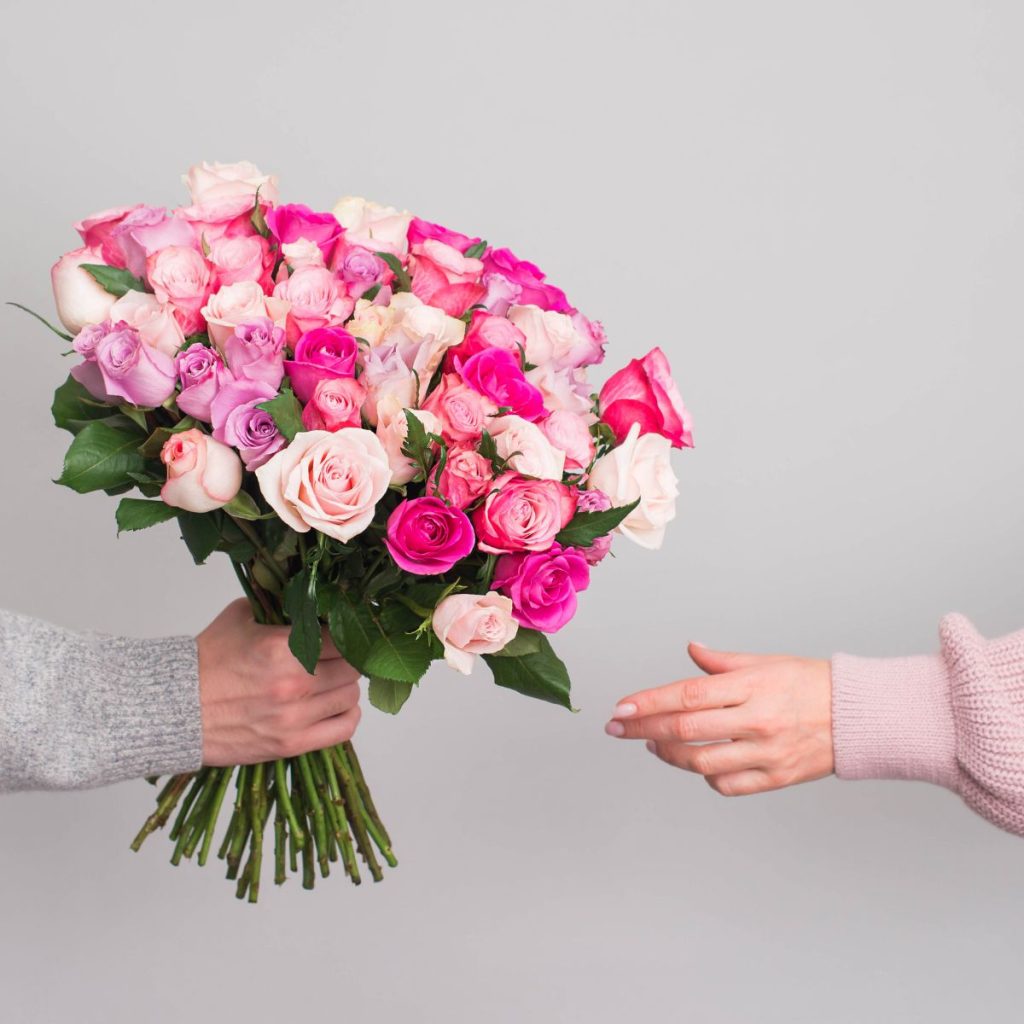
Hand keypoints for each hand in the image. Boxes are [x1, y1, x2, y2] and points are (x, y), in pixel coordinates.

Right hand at [196, 599, 361, 765]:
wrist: (173, 708)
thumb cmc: (206, 661)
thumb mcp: (241, 616)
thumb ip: (279, 605)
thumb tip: (310, 598)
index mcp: (282, 647)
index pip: (341, 636)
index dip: (342, 633)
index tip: (337, 633)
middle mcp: (294, 682)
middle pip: (352, 666)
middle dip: (345, 658)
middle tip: (332, 657)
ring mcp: (294, 716)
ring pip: (351, 695)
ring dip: (344, 686)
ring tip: (329, 681)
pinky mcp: (291, 744)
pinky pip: (344, 729)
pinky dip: (346, 716)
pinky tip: (334, 706)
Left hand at [605, 644, 832, 795]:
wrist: (858, 716)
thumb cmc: (809, 683)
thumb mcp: (766, 662)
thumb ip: (722, 662)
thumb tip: (690, 649)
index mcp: (751, 685)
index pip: (687, 694)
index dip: (649, 702)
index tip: (621, 708)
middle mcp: (756, 720)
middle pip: (686, 730)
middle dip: (643, 729)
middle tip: (618, 728)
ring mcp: (766, 752)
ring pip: (701, 763)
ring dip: (668, 754)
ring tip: (653, 743)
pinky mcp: (777, 778)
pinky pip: (727, 785)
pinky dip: (704, 777)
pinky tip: (696, 763)